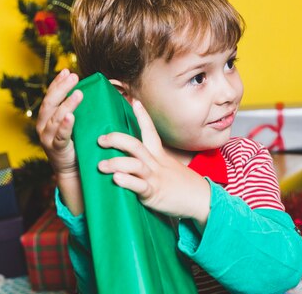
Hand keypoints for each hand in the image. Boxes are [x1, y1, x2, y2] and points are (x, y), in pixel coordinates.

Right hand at [36, 69, 83, 214]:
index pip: (51, 95)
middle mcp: (43, 125)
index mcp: (47, 116)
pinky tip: (70, 117)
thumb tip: (99, 89)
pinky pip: (60, 136)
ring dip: (67, 104)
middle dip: (61, 88)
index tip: (67, 71)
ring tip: (78, 93)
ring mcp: (48, 137)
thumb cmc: (78, 141)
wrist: (74, 170)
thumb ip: (82, 108)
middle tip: (74, 77)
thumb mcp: (79, 122)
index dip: (58, 83)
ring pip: (55, 118)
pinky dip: (65, 126)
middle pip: (50, 103)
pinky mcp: (56, 149)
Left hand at [97, 100, 211, 225]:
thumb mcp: (169, 168)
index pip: (150, 131)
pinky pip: (140, 186)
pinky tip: (116, 179)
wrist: (201, 199)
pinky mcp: (154, 193)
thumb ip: (154, 163)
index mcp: (159, 155)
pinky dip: (127, 181)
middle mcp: (156, 163)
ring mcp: (155, 177)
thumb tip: (138, 159)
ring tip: (101, 165)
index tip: (135, 102)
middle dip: (117, 139)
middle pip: (135, 145)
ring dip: (116, 163)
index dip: (143, 116)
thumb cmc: (182, 185)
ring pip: (135, 164)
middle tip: (101, 139)